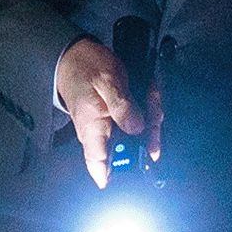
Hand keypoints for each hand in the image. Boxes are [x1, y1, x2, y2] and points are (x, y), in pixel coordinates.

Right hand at [54, 35, 157, 186]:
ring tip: (153, 95)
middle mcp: (101, 133)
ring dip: (151, 118)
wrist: (75, 55)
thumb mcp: (107, 82)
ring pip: (137, 136)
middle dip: (149, 136)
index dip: (116, 176)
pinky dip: (148, 109)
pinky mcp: (118, 116)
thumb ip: (122, 106)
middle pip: (129, 152)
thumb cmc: (86, 68)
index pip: (100, 164)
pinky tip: (150, 92)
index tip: (138, 172)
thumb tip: (137, 129)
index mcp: (93, 129)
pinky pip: (137, 122)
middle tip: (155, 113)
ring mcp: (110, 126)